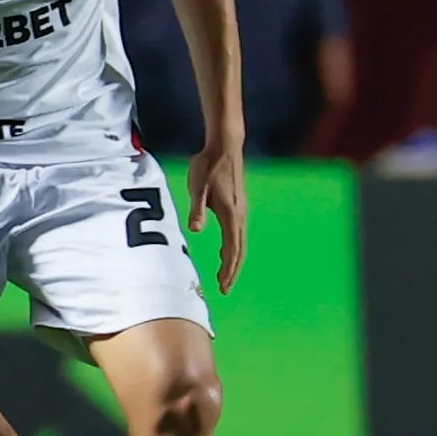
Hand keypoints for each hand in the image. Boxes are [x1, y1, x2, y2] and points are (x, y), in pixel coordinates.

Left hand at [188, 141, 247, 293]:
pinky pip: (238, 233)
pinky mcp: (238, 205)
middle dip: (232, 271)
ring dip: (234, 261)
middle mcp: (240, 215)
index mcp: (231, 214)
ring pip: (240, 242)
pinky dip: (234, 248)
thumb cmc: (208, 165)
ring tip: (225, 275)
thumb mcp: (197, 187)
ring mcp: (241, 210)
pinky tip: (226, 250)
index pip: (232, 249)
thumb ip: (197, 209)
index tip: (222, 286)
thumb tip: (196, 230)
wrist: (225, 147)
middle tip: (224, 289)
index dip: (227, 270)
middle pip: (240, 250)